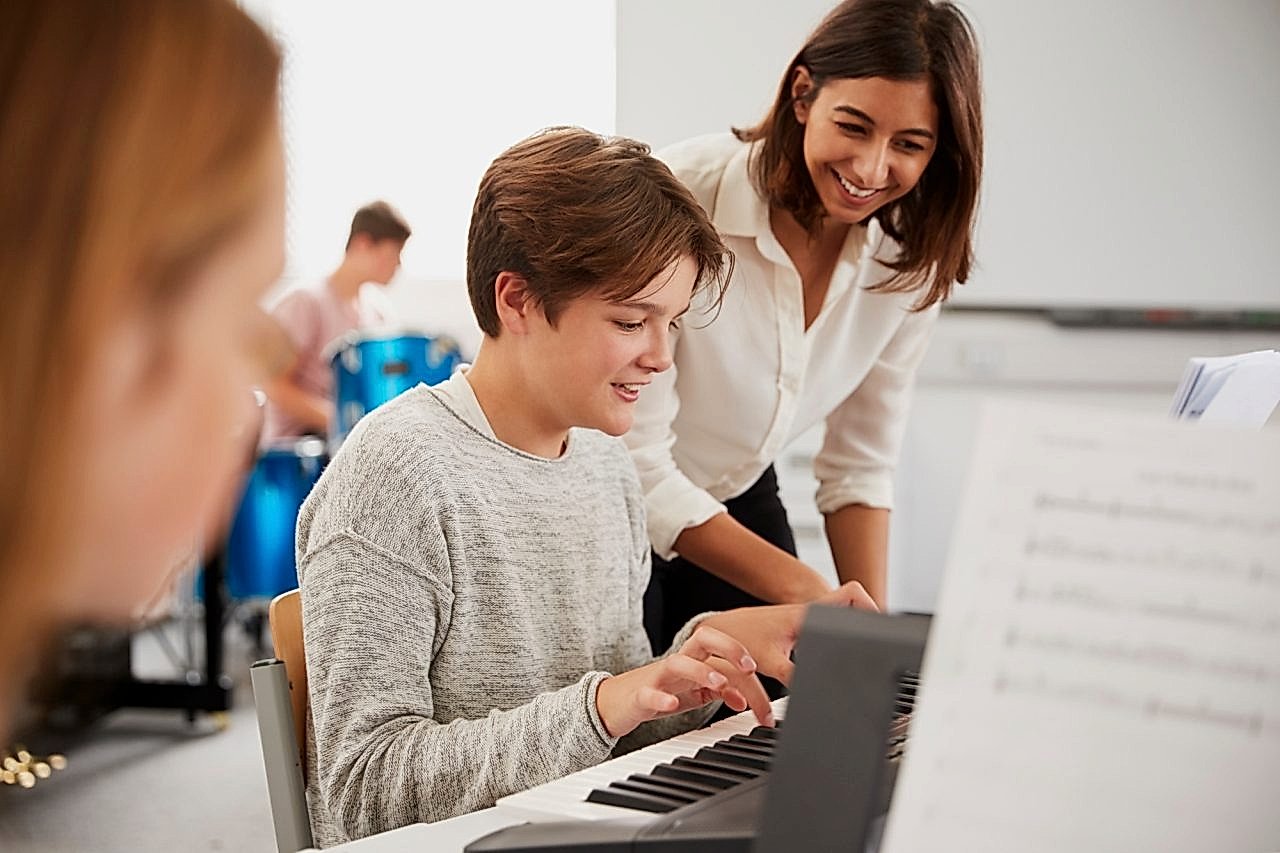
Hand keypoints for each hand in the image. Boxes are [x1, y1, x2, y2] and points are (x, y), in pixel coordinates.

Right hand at [595, 625, 771, 737]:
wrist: (615, 703)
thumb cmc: (659, 692)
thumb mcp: (696, 692)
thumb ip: (720, 692)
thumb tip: (745, 698)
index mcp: (694, 660)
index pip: (725, 655)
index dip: (748, 670)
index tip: (764, 695)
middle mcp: (678, 662)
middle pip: (703, 638)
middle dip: (729, 647)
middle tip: (750, 667)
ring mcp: (658, 677)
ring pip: (678, 662)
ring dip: (701, 671)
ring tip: (719, 683)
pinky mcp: (640, 695)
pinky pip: (649, 692)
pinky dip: (662, 698)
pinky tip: (673, 704)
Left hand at [700, 581, 876, 684]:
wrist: (722, 632)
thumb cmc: (742, 639)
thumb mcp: (769, 661)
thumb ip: (792, 677)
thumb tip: (814, 692)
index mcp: (807, 614)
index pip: (850, 593)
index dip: (871, 605)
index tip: (880, 625)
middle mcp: (811, 612)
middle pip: (854, 601)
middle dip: (872, 616)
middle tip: (884, 636)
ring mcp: (807, 618)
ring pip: (843, 612)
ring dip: (858, 623)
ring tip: (872, 644)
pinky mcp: (802, 627)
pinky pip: (830, 624)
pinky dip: (842, 633)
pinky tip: (846, 651)